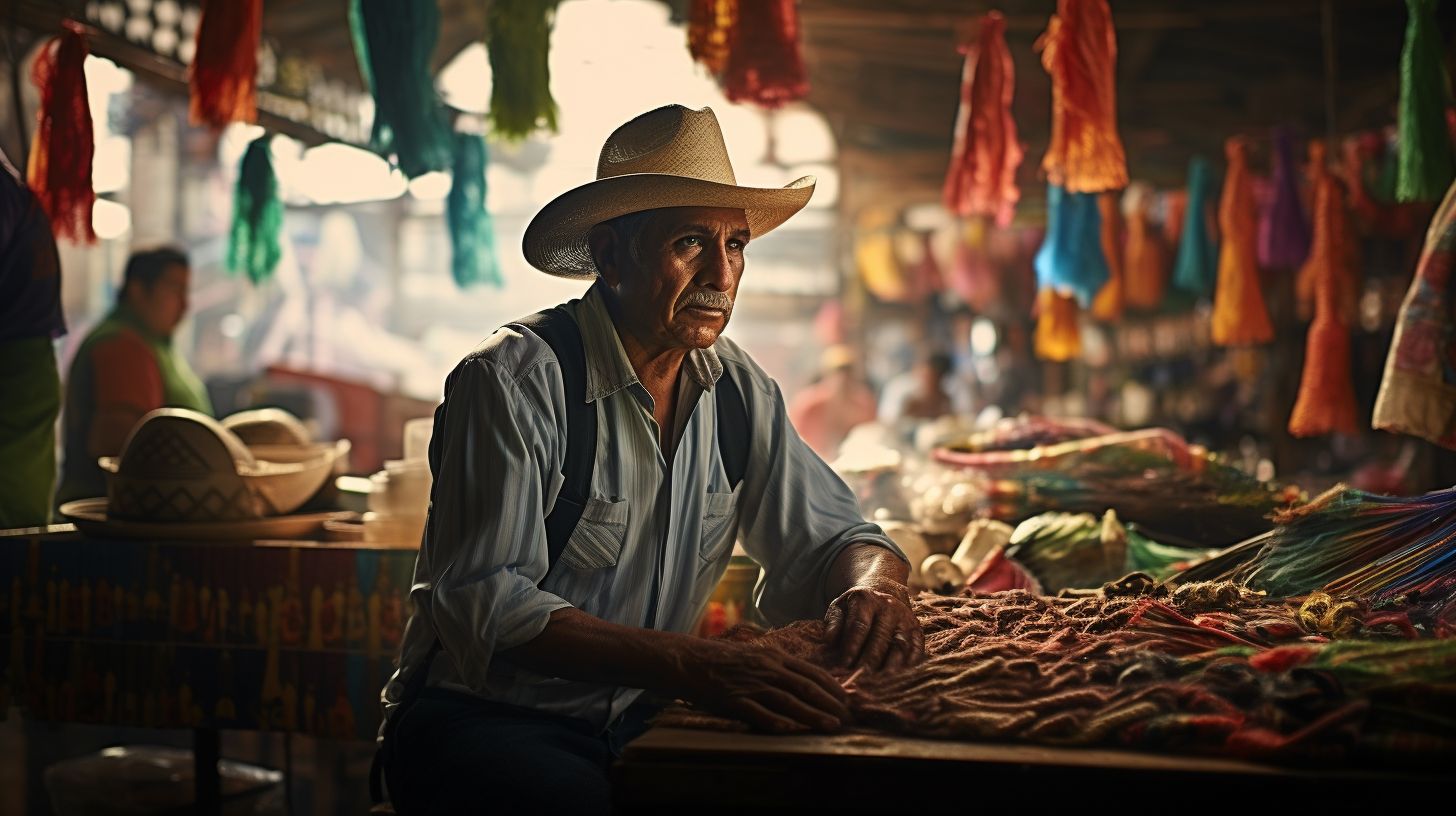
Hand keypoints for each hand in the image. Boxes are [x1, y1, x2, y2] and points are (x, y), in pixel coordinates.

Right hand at [672, 640, 849, 733]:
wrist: (687, 659)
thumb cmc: (720, 659)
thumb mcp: (753, 654)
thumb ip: (776, 665)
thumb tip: (799, 678)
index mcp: (773, 656)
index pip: (811, 672)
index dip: (832, 687)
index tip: (848, 699)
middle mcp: (766, 668)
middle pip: (805, 686)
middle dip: (830, 703)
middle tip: (848, 718)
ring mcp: (750, 685)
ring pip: (788, 701)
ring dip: (812, 715)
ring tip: (831, 726)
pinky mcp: (734, 700)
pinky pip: (758, 713)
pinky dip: (776, 722)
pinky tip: (791, 731)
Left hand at [824, 583, 922, 671]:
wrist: (884, 591)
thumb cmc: (856, 606)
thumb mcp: (840, 607)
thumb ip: (833, 623)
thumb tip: (828, 641)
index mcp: (867, 600)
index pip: (859, 625)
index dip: (852, 646)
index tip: (843, 665)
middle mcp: (889, 607)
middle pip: (881, 638)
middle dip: (870, 661)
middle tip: (860, 679)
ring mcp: (906, 619)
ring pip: (900, 645)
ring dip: (890, 666)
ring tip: (879, 684)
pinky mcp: (918, 631)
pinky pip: (916, 650)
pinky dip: (909, 666)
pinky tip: (899, 680)